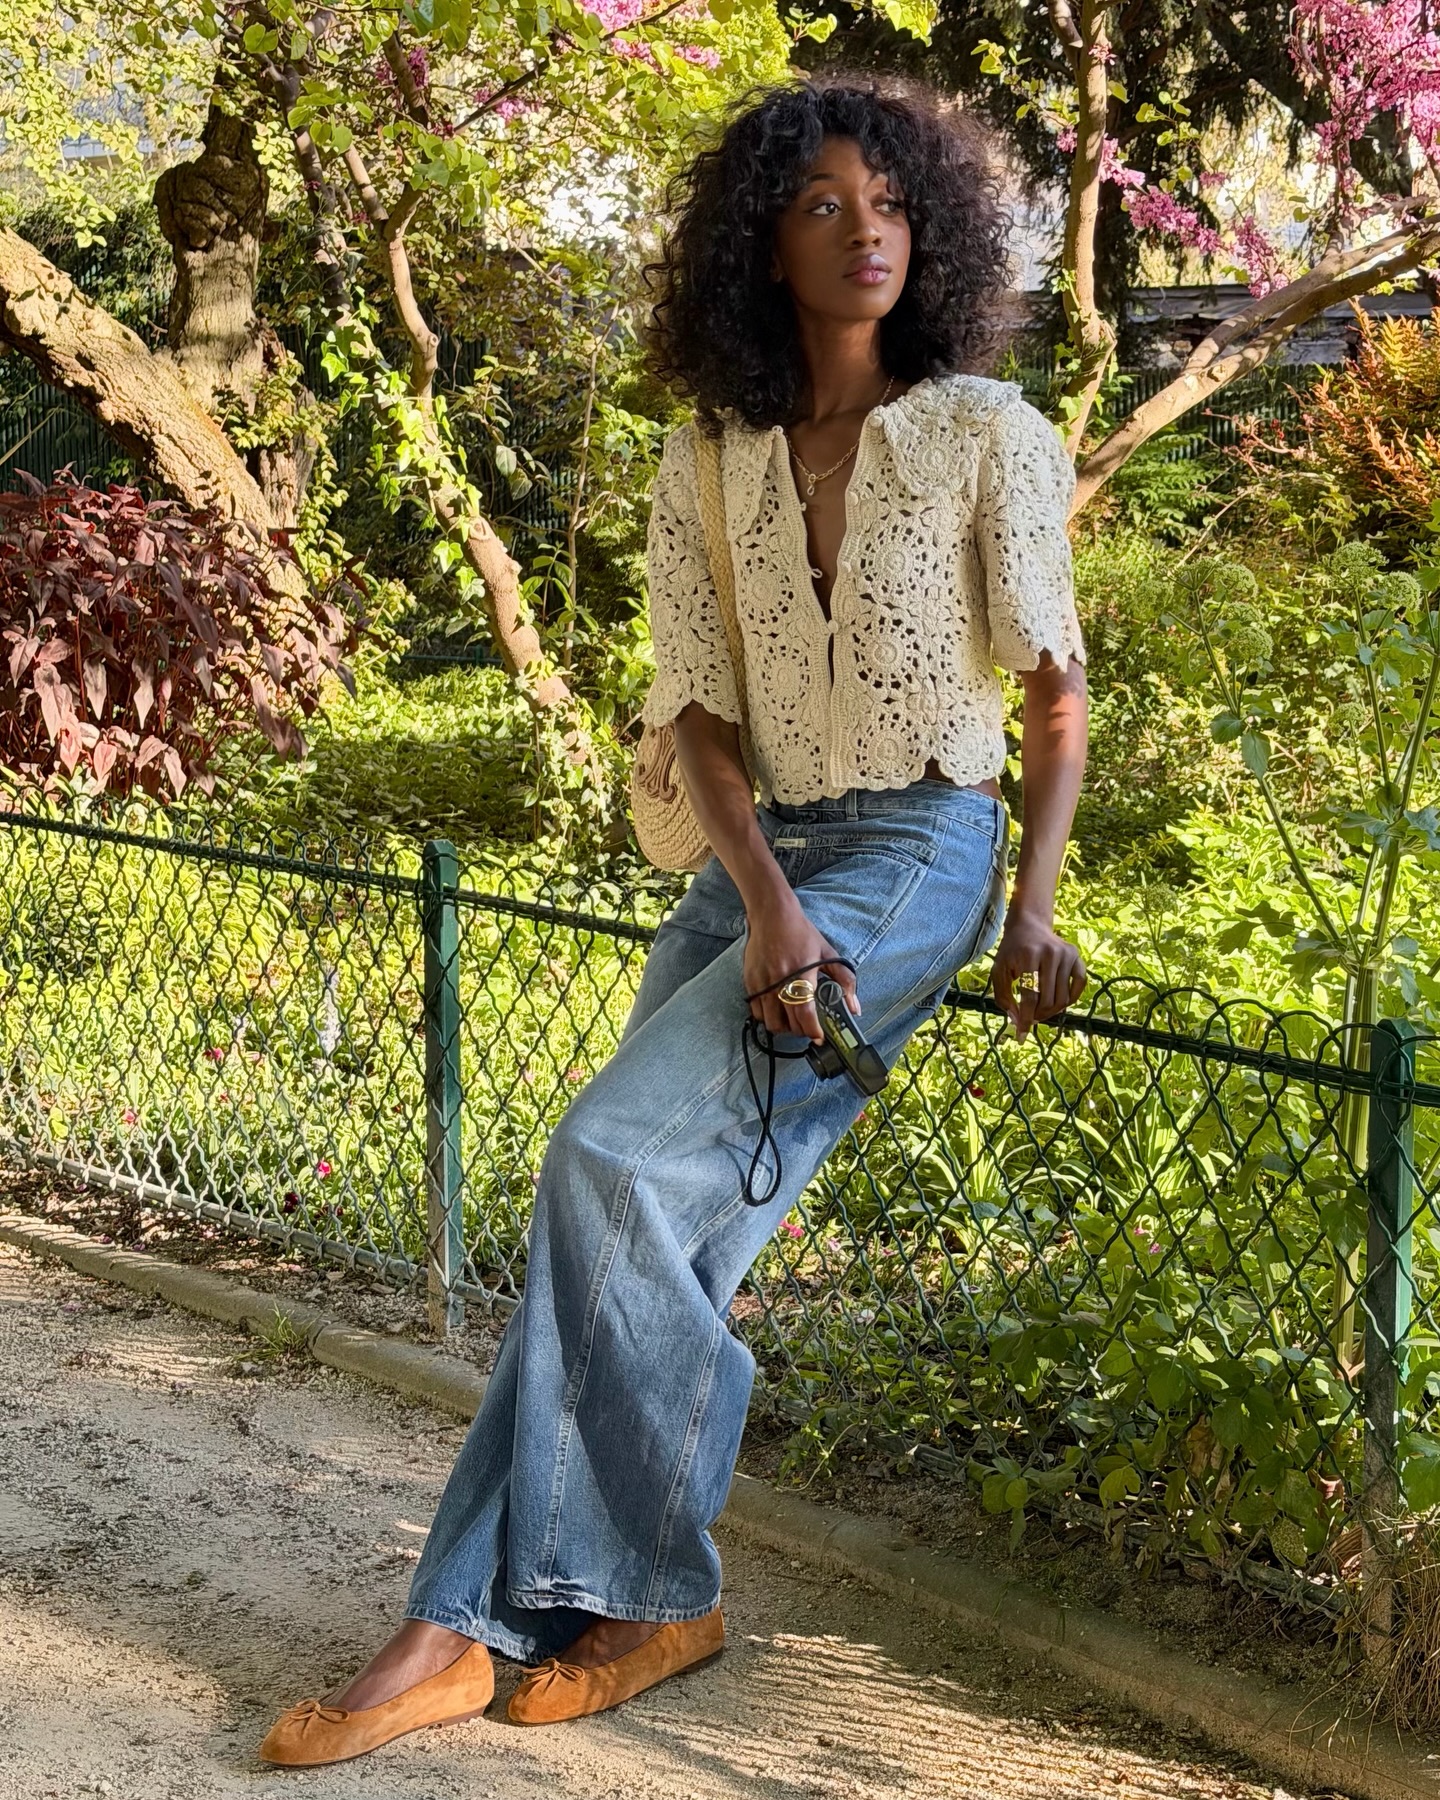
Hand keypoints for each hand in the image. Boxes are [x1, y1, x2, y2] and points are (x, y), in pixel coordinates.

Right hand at [744, 896, 858, 1044]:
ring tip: (792, 1022)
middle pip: (788, 1022)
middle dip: (801, 1031)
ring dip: (783, 1027)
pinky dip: (767, 1017)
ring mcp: (762, 983)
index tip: (818, 1038)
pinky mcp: (750, 982)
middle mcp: (780, 981)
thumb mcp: (827, 953)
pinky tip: (777, 1010)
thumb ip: (844, 980)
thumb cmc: (801, 933)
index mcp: (801, 974)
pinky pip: (757, 1011)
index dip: (812, 1030)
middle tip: (808, 1028)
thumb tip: (854, 1007)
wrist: (772, 915)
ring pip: (770, 1022)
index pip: (805, 1013)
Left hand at [990, 909, 1085, 1043]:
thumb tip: (1017, 1021)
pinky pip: (1078, 987)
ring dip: (1051, 1012)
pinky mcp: (1077, 957)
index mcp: (1028, 956)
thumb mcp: (999, 971)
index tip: (1021, 1035)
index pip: (1029, 996)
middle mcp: (1051, 954)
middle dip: (1037, 1016)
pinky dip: (1068, 1000)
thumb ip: (1003, 997)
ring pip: (1063, 998)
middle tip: (1029, 1019)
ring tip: (1039, 1011)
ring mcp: (1067, 955)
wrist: (1029, 926)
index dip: (1025, 1019)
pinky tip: (1056, 1002)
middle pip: (1047, 1000)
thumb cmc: (1011, 952)